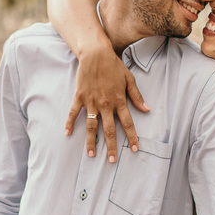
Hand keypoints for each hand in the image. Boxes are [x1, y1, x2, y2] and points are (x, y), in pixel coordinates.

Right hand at [64, 45, 147, 162]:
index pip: (128, 123)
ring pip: (92, 126)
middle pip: (110, 130)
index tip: (135, 149)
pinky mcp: (80, 97)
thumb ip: (136, 96)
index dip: (132, 137)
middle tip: (112, 160)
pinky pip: (74, 113)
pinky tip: (68, 134)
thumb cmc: (114, 66)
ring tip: (91, 154)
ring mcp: (91, 102)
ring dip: (92, 141)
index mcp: (119, 100)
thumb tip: (147, 109)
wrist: (96, 54)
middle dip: (112, 146)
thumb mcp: (129, 79)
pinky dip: (70, 123)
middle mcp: (105, 104)